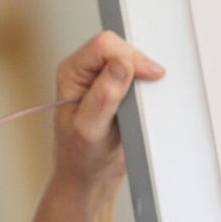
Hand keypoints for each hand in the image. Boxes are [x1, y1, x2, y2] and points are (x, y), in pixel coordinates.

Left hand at [52, 31, 163, 189]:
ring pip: (131, 57)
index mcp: (71, 73)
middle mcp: (85, 70)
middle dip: (138, 65)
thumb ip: (103, 97)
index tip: (148, 76)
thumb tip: (120, 66)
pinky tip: (146, 101)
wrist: (90, 175)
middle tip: (148, 91)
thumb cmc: (81, 156)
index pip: (103, 46)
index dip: (129, 57)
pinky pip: (138, 73)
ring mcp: (102, 77)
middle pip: (120, 47)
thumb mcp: (90, 129)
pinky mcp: (118, 86)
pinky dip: (146, 84)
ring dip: (143, 75)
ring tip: (143, 101)